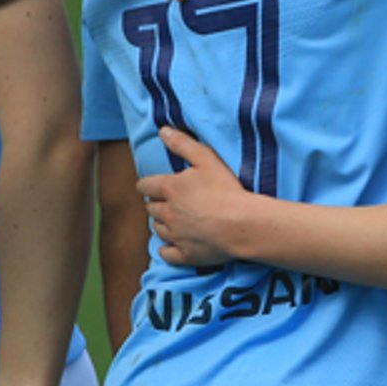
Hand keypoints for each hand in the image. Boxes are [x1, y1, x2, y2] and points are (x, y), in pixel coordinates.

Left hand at [139, 126, 245, 267]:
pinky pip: (166, 254)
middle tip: (167, 202)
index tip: (151, 186)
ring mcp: (175, 235)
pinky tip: (173, 245)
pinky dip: (167, 249)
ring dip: (162, 224)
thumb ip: (183, 143)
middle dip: (155, 204)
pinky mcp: (185, 254)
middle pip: (150, 209)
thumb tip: (163, 131)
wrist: (241, 223)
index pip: (145, 186)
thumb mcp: (206, 158)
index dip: (147, 185)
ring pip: (157, 229)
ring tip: (172, 220)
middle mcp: (167, 213)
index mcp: (169, 189)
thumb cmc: (226, 189)